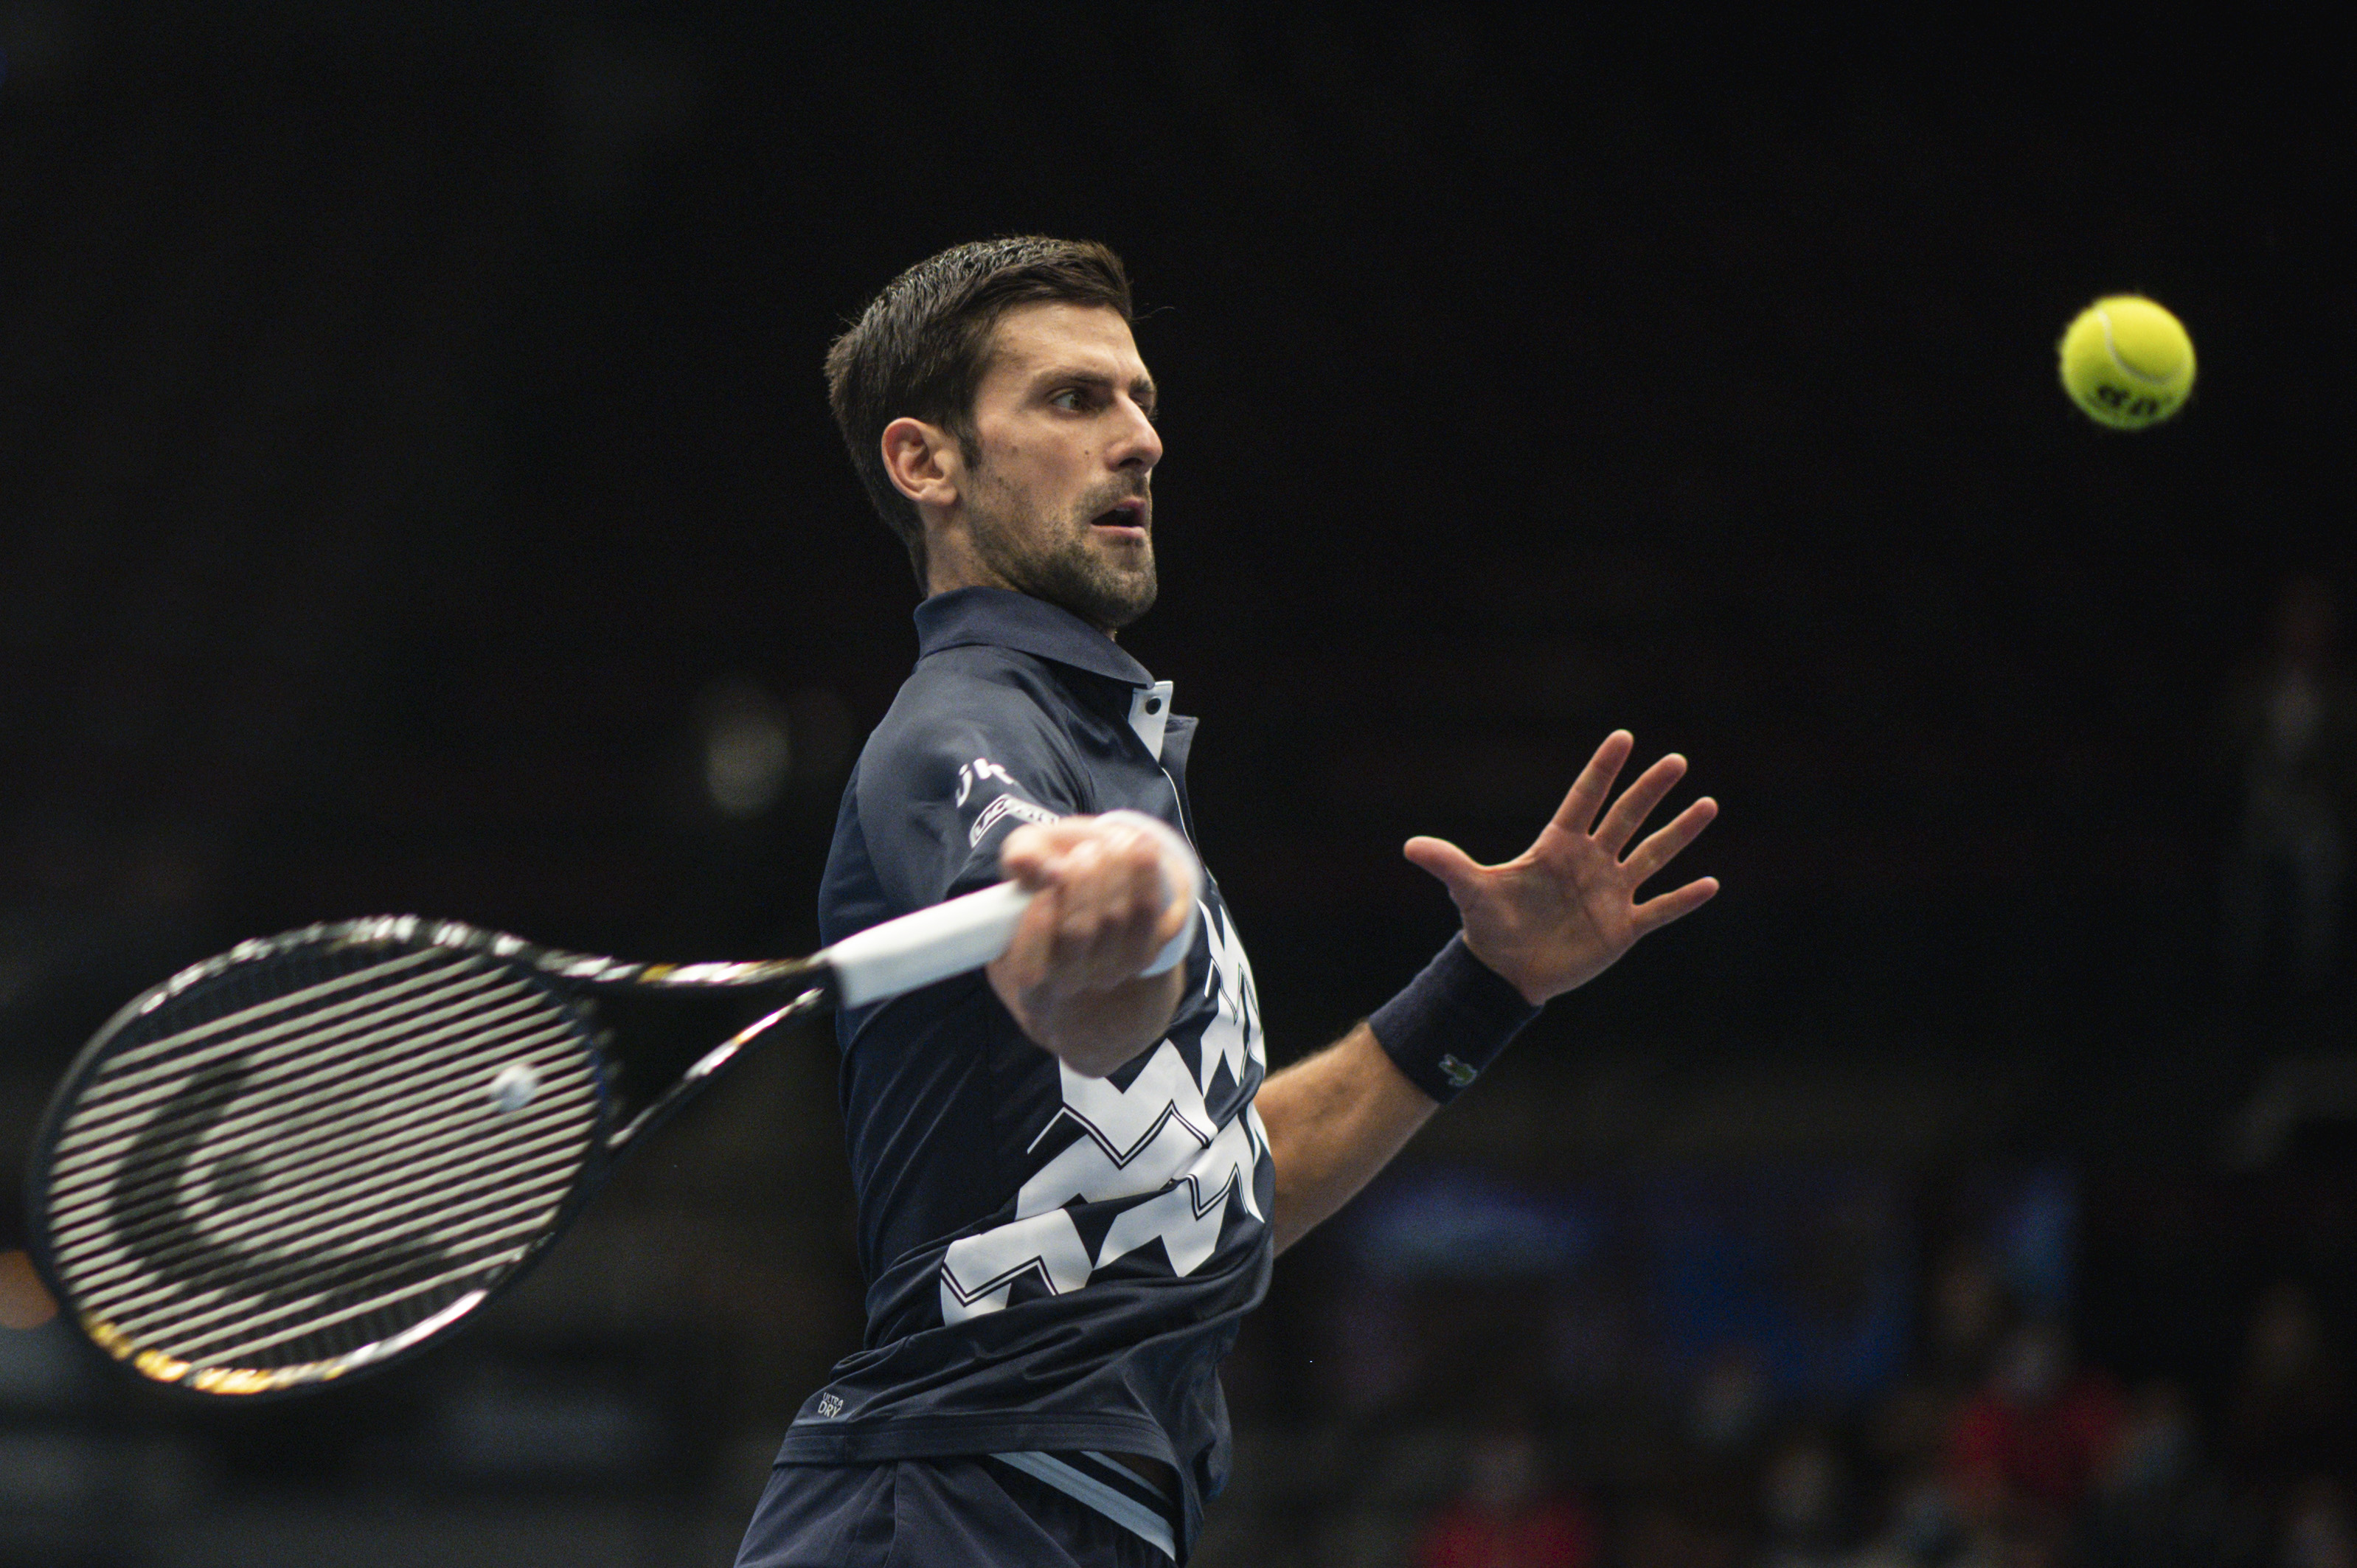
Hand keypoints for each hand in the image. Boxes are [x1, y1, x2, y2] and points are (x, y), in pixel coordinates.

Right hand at [989, 815, 1193, 1073]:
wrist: (1099, 879)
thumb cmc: (1052, 871)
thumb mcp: (1029, 857)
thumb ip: (1022, 856)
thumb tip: (1026, 861)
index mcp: (1029, 972)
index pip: (1028, 970)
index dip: (1036, 929)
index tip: (1046, 885)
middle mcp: (1070, 980)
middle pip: (1079, 933)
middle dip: (1084, 883)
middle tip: (1088, 849)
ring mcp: (1113, 970)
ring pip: (1122, 922)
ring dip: (1123, 874)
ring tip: (1120, 841)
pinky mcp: (1149, 953)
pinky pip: (1160, 919)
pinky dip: (1152, 880)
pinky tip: (1143, 850)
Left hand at [1403, 731, 1717, 1005]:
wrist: (1506, 971)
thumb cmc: (1490, 925)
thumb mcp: (1470, 891)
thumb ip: (1448, 865)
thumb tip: (1409, 847)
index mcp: (1557, 846)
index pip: (1584, 799)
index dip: (1602, 770)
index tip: (1623, 736)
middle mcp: (1590, 862)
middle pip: (1626, 818)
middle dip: (1650, 790)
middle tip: (1676, 760)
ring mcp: (1610, 893)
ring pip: (1652, 856)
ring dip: (1679, 833)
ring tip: (1707, 804)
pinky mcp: (1623, 927)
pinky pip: (1660, 909)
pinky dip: (1684, 899)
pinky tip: (1710, 883)